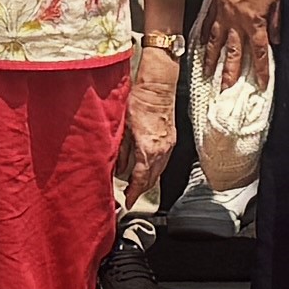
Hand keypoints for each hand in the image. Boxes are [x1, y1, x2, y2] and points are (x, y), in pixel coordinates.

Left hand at [123, 37, 181, 193]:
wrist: (158, 86)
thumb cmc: (140, 101)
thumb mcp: (123, 126)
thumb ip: (121, 149)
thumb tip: (117, 166)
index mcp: (148, 149)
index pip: (140, 178)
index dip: (133, 193)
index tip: (128, 201)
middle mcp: (162, 150)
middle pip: (151, 179)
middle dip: (140, 190)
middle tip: (130, 196)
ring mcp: (168, 145)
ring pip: (159, 171)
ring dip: (148, 181)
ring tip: (136, 186)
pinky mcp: (171, 139)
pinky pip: (163, 162)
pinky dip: (154, 169)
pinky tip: (147, 169)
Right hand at [202, 0, 280, 101]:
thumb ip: (275, 21)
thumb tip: (275, 40)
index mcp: (254, 21)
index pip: (259, 52)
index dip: (261, 70)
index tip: (261, 84)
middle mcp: (236, 22)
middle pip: (234, 54)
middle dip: (230, 74)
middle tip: (225, 92)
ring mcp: (223, 14)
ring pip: (216, 43)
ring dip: (212, 61)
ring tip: (207, 76)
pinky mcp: (215, 5)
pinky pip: (208, 26)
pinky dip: (204, 39)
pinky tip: (200, 48)